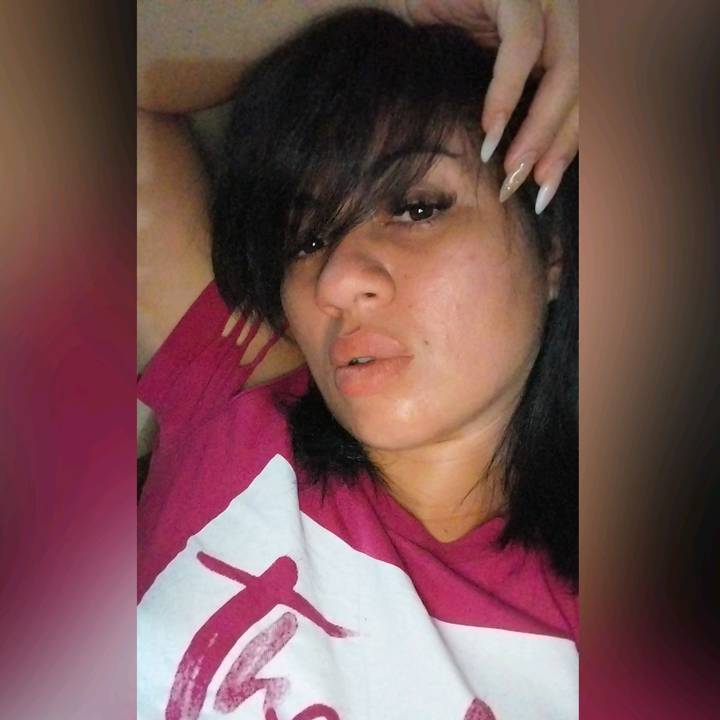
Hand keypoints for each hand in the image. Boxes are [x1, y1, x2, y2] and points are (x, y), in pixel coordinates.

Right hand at [401, 0, 577, 212]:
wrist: (387, 2)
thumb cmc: (430, 41)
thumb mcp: (476, 81)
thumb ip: (506, 112)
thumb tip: (521, 170)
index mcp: (556, 38)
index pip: (579, 98)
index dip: (566, 146)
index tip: (544, 190)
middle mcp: (558, 15)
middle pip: (582, 87)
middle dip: (558, 144)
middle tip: (530, 186)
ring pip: (565, 68)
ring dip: (540, 127)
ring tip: (512, 168)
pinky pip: (522, 44)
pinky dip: (509, 91)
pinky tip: (490, 129)